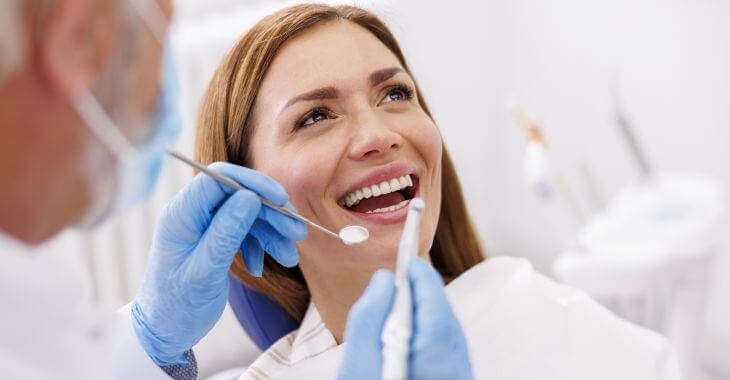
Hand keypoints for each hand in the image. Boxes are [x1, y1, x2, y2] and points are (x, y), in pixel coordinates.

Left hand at [131, 162, 305, 364]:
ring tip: (290, 258)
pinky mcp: (214, 237)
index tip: (281, 199)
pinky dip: (260, 246)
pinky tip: (261, 268)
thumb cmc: (177, 307)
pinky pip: (245, 231)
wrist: (165, 332)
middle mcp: (192, 213)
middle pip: (239, 195)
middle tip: (297, 233)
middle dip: (271, 212)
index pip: (220, 178)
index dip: (253, 183)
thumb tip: (249, 198)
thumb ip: (225, 234)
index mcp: (181, 215)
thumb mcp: (205, 272)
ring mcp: (204, 224)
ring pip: (247, 214)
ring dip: (272, 232)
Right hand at [338, 258, 473, 379]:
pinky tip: (410, 344)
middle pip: (446, 321)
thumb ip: (369, 317)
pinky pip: (450, 359)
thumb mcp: (356, 364)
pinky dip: (433, 344)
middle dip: (425, 298)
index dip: (424, 279)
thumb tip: (385, 280)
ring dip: (429, 321)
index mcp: (432, 361)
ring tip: (402, 313)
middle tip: (403, 284)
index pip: (436, 305)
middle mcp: (455, 372)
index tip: (411, 263)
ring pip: (450, 340)